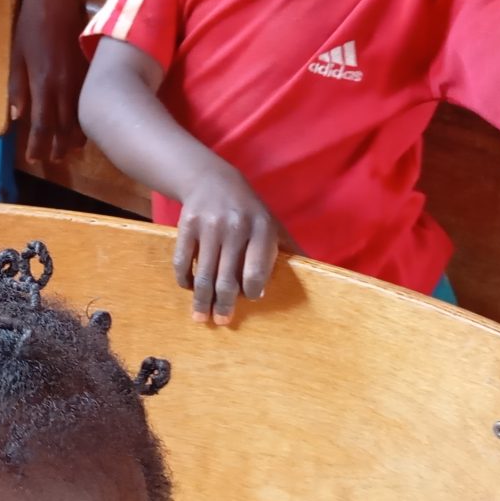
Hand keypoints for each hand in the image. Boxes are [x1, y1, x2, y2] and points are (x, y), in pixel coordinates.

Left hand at [10, 0, 86, 163]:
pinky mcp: (91, 71)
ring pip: (81, 117)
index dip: (38, 145)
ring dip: (75, 137)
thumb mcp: (16, 57)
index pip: (42, 125)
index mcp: (44, 84)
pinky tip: (83, 125)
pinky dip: (86, 118)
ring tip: (69, 149)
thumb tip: (18, 117)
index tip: (33, 158)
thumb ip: (18, 88)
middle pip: (64, 127)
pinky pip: (90, 102)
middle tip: (54, 160)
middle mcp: (65, 86)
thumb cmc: (30, 25)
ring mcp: (81, 79)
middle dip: (58, 146)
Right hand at [174, 163, 286, 323]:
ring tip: (201, 316)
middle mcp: (235, 227)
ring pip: (204, 274)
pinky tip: (189, 287)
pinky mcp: (187, 225)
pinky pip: (183, 261)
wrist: (212, 180)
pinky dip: (185, 279)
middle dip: (224, 304)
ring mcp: (209, 227)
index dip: (252, 291)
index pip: (256, 271)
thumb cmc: (249, 210)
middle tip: (222, 321)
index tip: (250, 298)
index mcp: (261, 229)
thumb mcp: (273, 224)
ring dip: (202, 300)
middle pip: (227, 278)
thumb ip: (290, 250)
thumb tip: (317, 274)